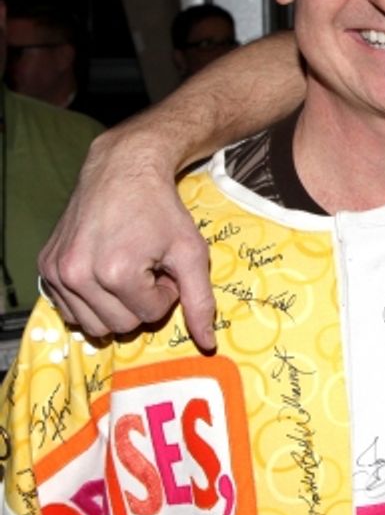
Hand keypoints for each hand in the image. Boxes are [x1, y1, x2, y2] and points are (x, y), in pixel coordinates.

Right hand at [37, 124, 215, 349]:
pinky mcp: (46, 266)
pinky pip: (70, 311)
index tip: (165, 266)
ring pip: (94, 325)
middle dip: (141, 301)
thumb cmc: (161, 210)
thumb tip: (208, 344)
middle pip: (120, 325)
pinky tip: (105, 271)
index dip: (166, 292)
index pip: (150, 315)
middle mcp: (78, 274)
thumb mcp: (191, 252)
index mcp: (116, 272)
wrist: (122, 170)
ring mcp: (57, 271)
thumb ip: (200, 300)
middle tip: (148, 267)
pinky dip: (92, 301)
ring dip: (117, 304)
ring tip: (128, 269)